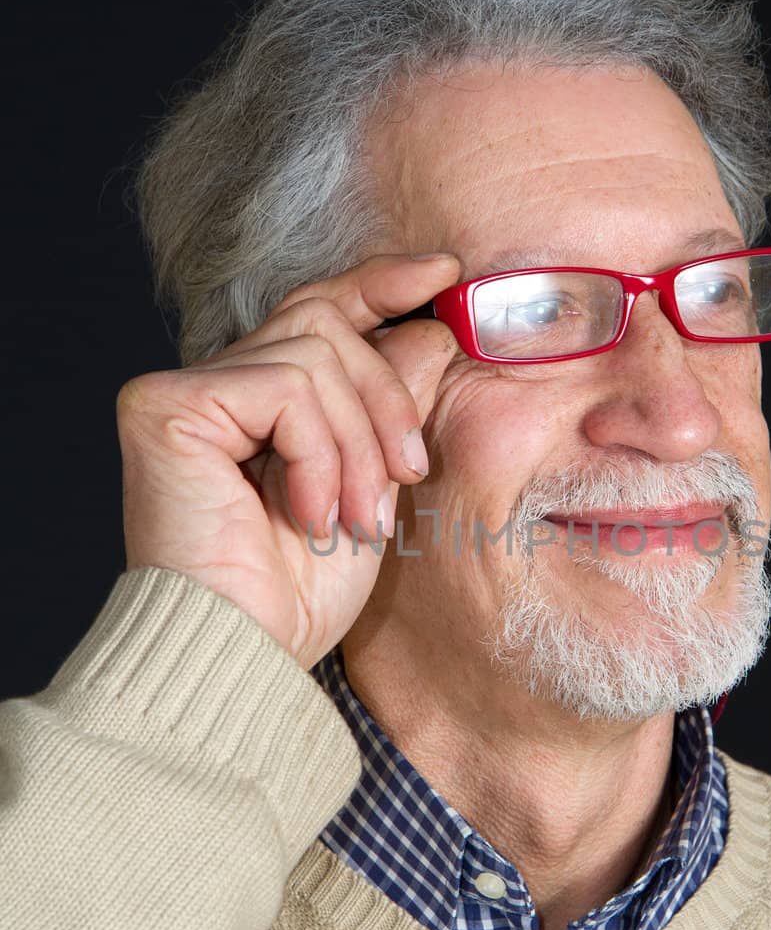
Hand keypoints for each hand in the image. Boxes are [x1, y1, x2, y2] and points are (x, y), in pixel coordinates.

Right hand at [116, 253, 460, 668]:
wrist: (242, 656)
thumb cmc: (295, 596)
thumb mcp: (370, 488)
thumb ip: (390, 407)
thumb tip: (429, 329)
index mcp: (258, 403)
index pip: (319, 311)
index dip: (381, 282)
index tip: (444, 272)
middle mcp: (214, 385)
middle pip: (326, 323)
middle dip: (387, 397)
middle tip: (407, 473)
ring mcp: (183, 391)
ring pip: (316, 353)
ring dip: (359, 442)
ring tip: (352, 518)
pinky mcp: (166, 406)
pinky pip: (287, 386)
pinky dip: (320, 452)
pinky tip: (308, 513)